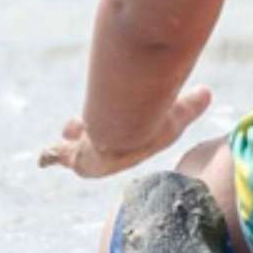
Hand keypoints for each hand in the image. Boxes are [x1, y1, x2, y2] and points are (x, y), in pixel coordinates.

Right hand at [37, 85, 212, 177]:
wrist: (129, 130)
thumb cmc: (156, 123)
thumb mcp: (179, 112)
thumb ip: (193, 103)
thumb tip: (208, 92)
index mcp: (133, 150)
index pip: (125, 143)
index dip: (123, 132)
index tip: (121, 120)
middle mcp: (113, 158)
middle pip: (98, 148)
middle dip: (91, 133)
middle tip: (86, 122)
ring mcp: (93, 158)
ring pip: (78, 152)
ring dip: (73, 141)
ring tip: (70, 130)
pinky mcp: (76, 156)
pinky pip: (56, 158)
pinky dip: (50, 157)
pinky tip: (43, 159)